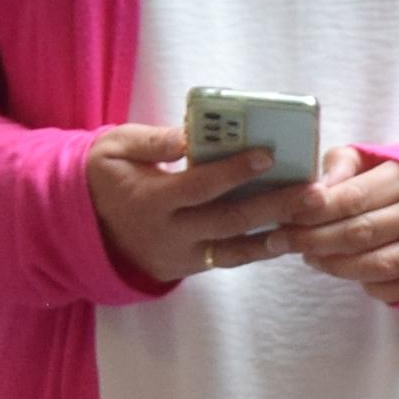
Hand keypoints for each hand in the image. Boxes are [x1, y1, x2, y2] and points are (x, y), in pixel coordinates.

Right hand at [82, 125, 313, 293]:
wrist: (85, 228)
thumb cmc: (106, 177)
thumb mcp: (115, 148)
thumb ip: (153, 141)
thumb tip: (190, 134)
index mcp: (149, 200)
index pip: (198, 186)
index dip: (233, 171)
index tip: (267, 154)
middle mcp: (169, 233)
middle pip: (229, 221)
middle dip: (274, 205)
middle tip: (313, 191)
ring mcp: (182, 255)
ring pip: (236, 247)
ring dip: (278, 231)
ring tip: (312, 215)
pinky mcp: (192, 265)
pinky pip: (232, 258)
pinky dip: (262, 247)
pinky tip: (292, 231)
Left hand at [282, 145, 398, 296]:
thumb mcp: (376, 157)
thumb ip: (342, 163)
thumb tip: (316, 187)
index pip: (353, 197)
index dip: (316, 210)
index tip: (286, 215)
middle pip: (362, 232)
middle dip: (314, 239)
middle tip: (281, 241)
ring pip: (376, 264)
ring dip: (335, 265)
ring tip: (308, 257)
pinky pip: (392, 288)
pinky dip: (363, 283)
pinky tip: (342, 269)